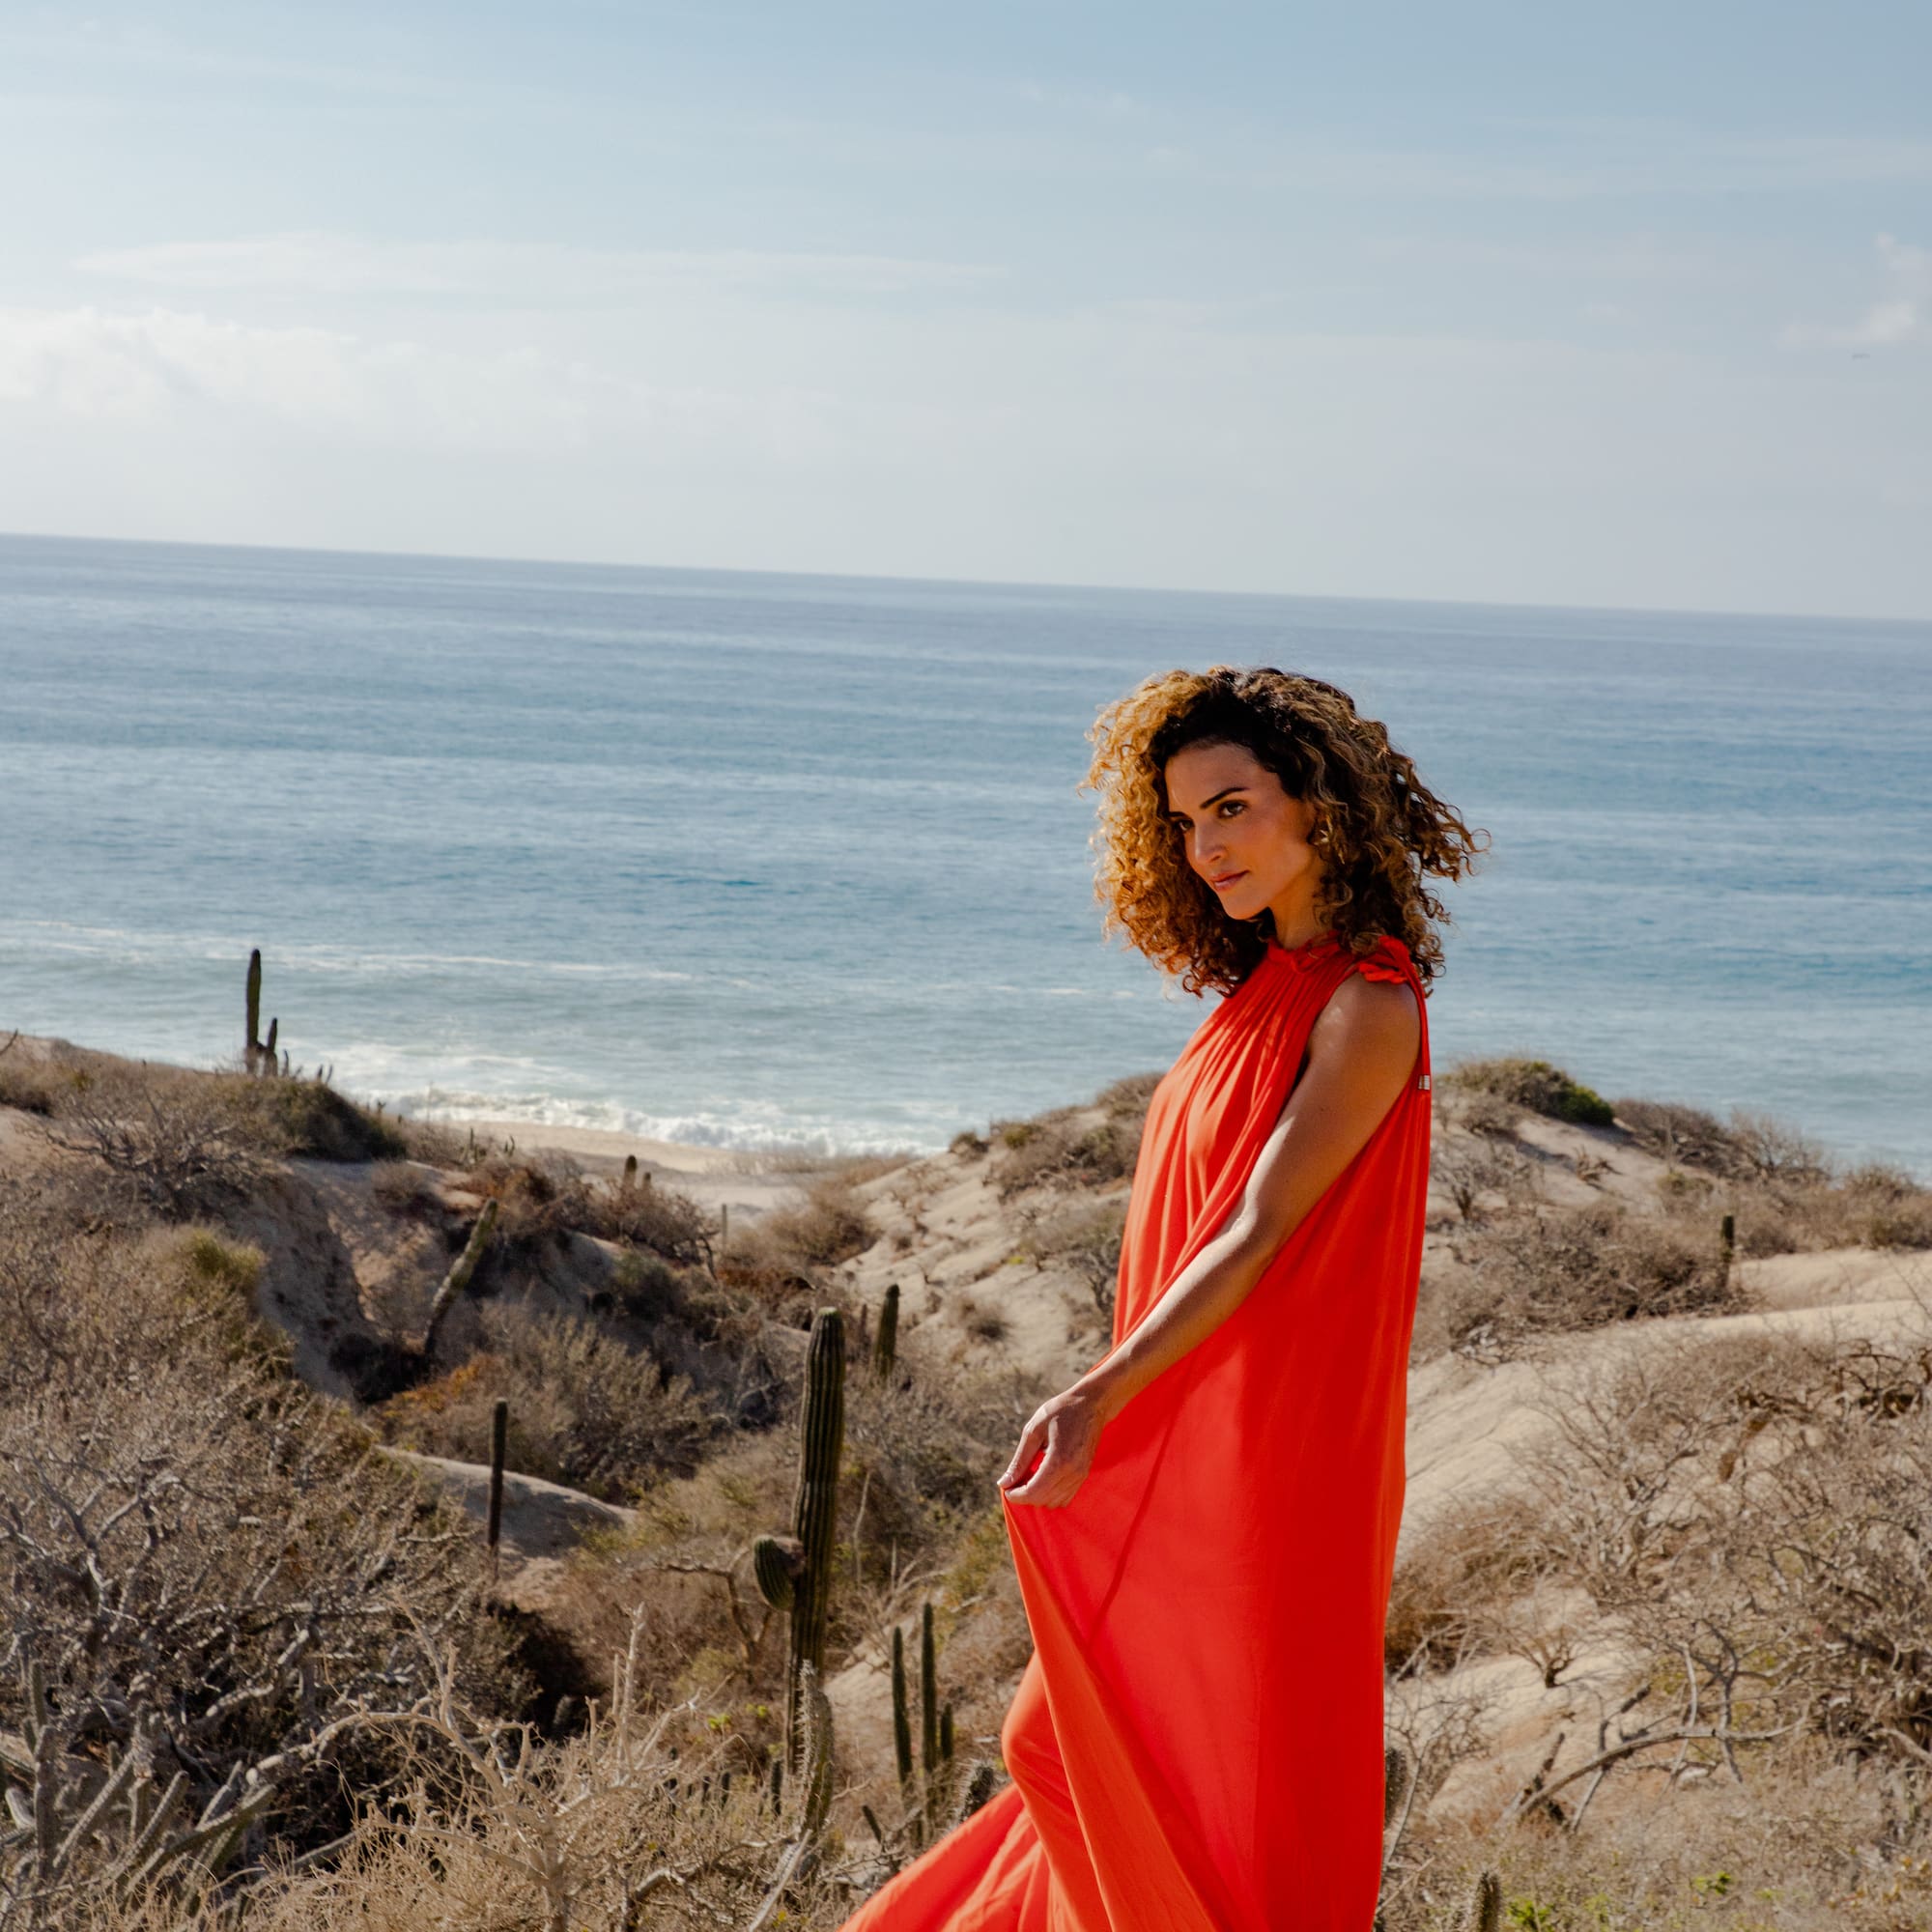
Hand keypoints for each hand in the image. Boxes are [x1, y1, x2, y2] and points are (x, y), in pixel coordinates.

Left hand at [996, 1381, 1113, 1507]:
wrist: (1091, 1404)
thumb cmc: (1060, 1412)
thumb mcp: (1034, 1430)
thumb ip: (1020, 1460)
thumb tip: (1004, 1483)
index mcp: (1059, 1460)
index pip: (1033, 1492)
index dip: (1016, 1495)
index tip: (1006, 1489)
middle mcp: (1073, 1473)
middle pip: (1043, 1500)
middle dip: (1025, 1495)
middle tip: (1015, 1480)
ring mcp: (1081, 1475)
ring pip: (1055, 1502)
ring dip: (1038, 1496)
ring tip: (1028, 1477)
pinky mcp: (1084, 1475)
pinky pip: (1065, 1497)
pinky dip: (1051, 1494)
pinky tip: (1042, 1478)